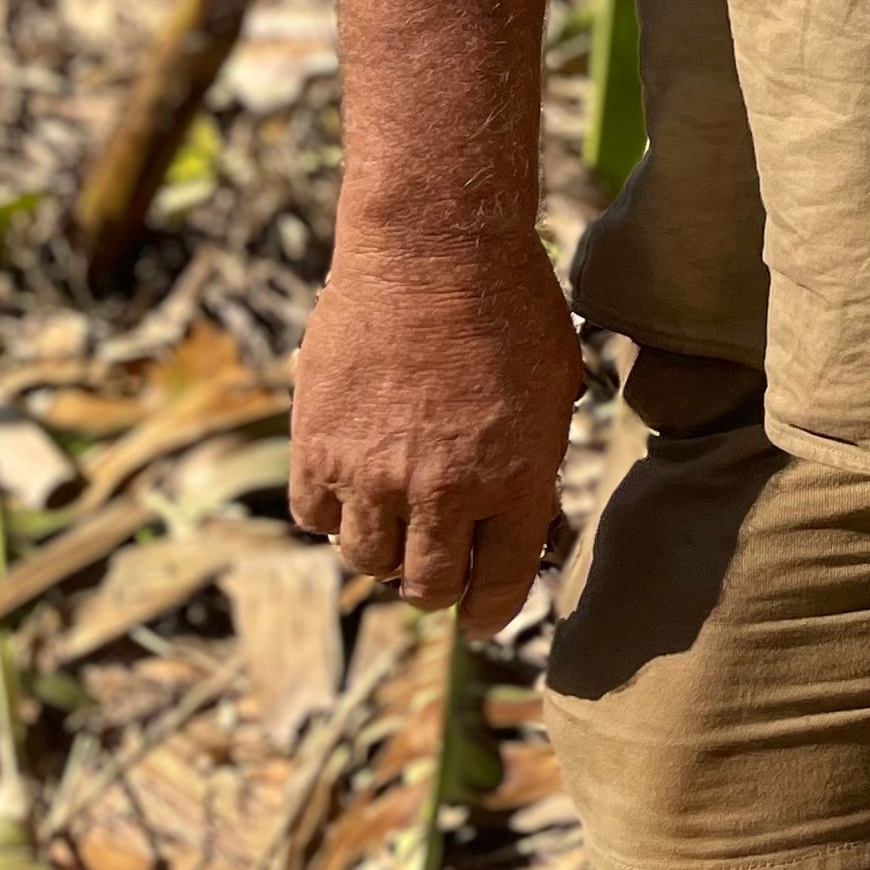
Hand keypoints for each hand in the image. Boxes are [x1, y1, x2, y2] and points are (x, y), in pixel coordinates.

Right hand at [290, 228, 582, 632]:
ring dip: (384, 552)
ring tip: (396, 525)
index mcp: (514, 480)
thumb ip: (537, 462)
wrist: (433, 248)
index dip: (492, 611)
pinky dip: (332, 514)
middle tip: (440, 573)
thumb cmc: (512, 306)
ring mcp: (372, 475)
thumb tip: (528, 518)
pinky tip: (351, 490)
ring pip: (367, 562)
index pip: (498, 583)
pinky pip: (315, 518)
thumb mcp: (555, 388)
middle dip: (439, 586)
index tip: (484, 620)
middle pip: (427, 586)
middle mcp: (441, 492)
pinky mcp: (317, 448)